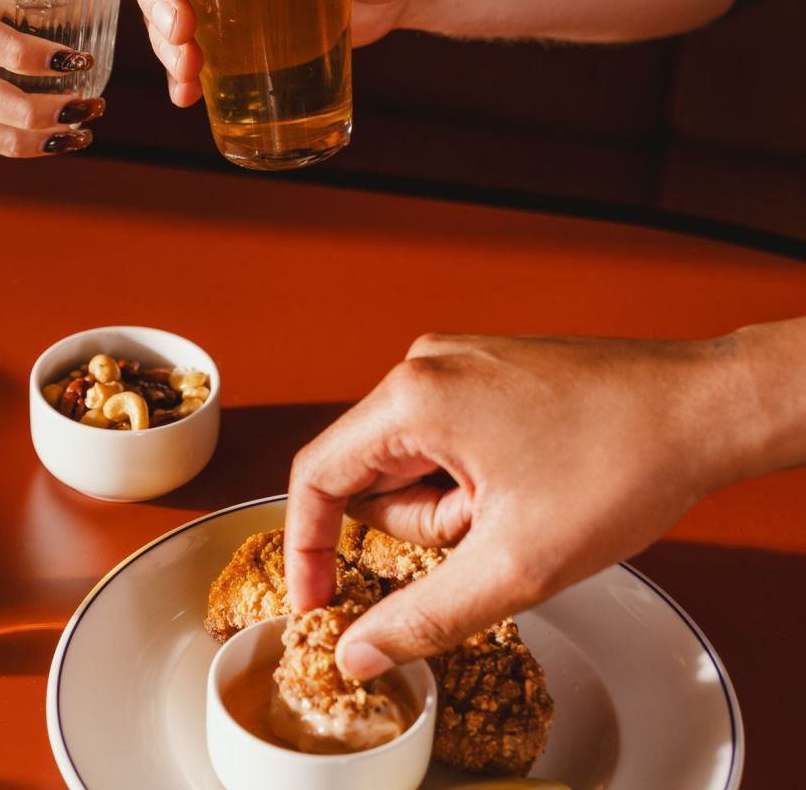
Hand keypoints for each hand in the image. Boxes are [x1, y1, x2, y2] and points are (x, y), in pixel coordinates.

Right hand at [284, 329, 764, 680]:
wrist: (705, 408)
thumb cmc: (622, 463)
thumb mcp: (515, 564)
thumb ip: (423, 616)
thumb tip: (360, 650)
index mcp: (413, 397)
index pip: (318, 478)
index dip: (308, 550)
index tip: (318, 604)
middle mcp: (424, 366)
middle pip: (374, 476)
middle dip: (424, 528)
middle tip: (493, 537)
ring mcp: (456, 364)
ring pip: (415, 464)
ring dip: (457, 507)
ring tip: (526, 507)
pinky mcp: (485, 373)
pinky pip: (447, 442)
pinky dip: (475, 482)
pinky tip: (532, 487)